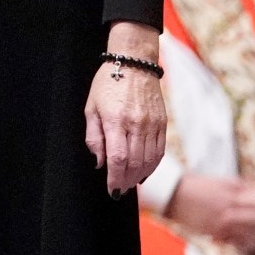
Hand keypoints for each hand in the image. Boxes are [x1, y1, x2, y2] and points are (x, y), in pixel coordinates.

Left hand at [86, 23, 167, 195]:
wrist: (134, 63)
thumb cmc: (107, 84)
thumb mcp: (91, 108)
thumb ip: (94, 137)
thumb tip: (100, 162)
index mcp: (115, 120)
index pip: (118, 158)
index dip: (115, 178)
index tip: (112, 190)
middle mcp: (136, 124)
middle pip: (135, 162)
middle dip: (127, 180)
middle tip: (119, 190)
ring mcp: (152, 123)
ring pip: (150, 159)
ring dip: (140, 175)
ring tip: (130, 183)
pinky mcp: (163, 122)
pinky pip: (160, 149)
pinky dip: (153, 164)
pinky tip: (144, 171)